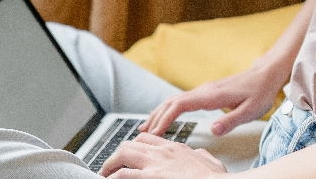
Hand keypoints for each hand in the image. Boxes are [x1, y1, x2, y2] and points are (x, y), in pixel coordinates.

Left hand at [99, 132, 225, 177]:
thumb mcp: (211, 163)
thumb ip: (202, 158)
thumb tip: (201, 157)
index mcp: (177, 148)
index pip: (149, 139)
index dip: (135, 145)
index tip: (128, 154)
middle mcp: (164, 152)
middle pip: (132, 143)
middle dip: (119, 153)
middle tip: (111, 165)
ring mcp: (156, 164)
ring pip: (123, 154)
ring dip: (110, 164)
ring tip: (104, 173)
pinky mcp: (151, 177)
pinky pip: (123, 174)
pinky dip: (113, 177)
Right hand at [141, 62, 286, 136]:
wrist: (265, 74)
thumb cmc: (259, 92)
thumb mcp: (250, 111)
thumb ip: (231, 120)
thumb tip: (213, 129)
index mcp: (211, 95)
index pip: (179, 106)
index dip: (165, 119)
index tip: (155, 133)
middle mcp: (203, 91)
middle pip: (171, 102)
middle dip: (155, 118)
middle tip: (142, 134)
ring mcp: (203, 90)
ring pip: (174, 100)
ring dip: (159, 112)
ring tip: (146, 127)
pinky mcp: (206, 92)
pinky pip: (181, 100)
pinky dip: (168, 109)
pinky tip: (165, 116)